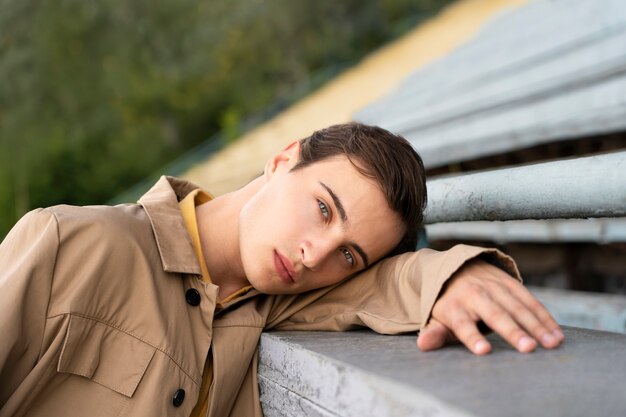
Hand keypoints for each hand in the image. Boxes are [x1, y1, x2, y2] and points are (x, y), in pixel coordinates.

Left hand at [417, 258, 563, 354]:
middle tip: (528, 349)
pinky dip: (544, 316)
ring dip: (536, 325)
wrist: (454, 267)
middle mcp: (474, 294)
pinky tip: (556, 333)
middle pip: (495, 314)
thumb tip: (423, 345)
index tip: (483, 351)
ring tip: (551, 344)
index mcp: (454, 307)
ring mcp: (493, 286)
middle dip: (512, 331)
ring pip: (517, 306)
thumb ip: (434, 333)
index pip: (462, 324)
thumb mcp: (435, 317)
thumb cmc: (447, 303)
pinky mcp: (508, 281)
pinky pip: (529, 299)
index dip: (472, 337)